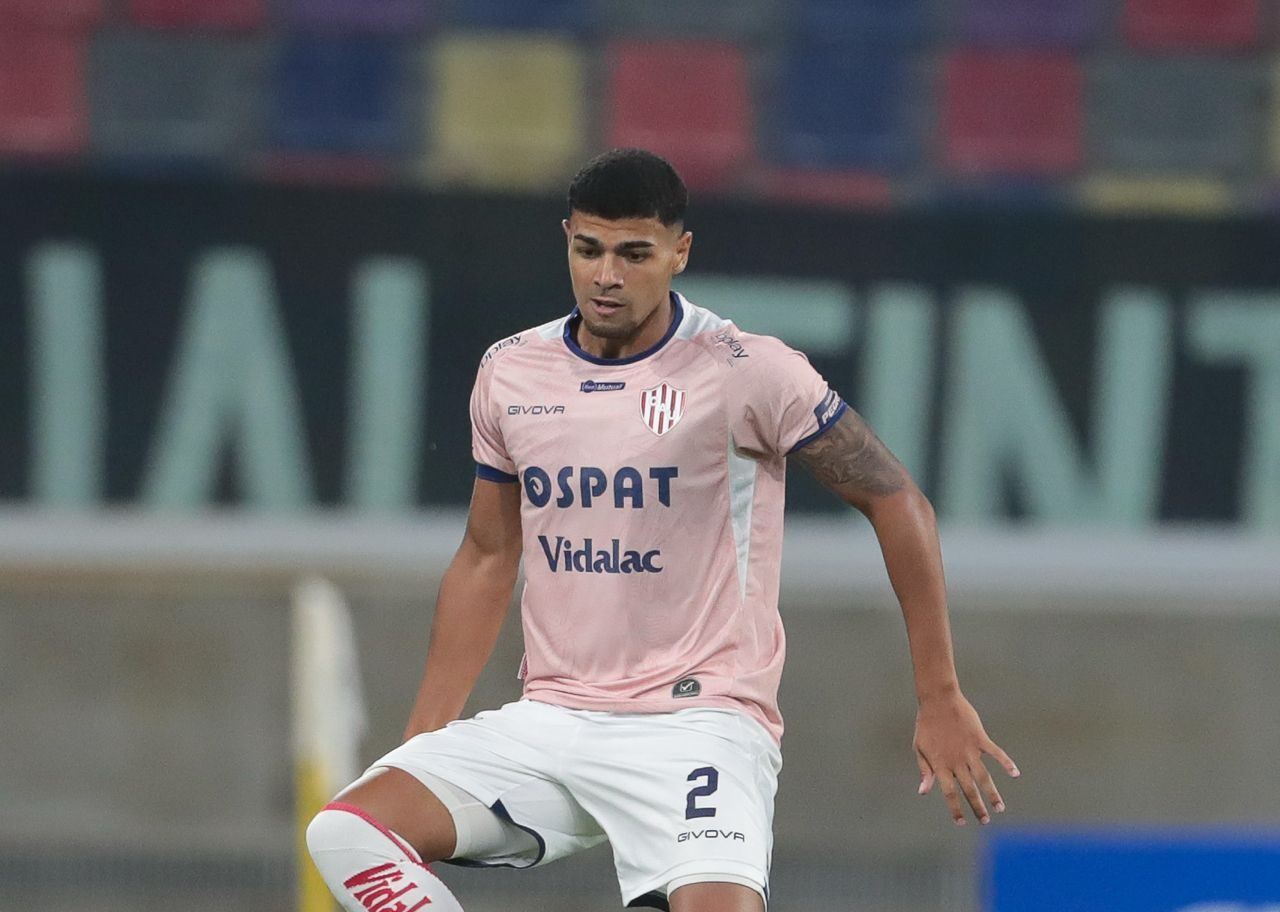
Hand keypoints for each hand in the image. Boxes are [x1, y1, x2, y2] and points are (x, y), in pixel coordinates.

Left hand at [913, 691, 1018, 825]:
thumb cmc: (926, 725)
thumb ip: (924, 770)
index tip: (962, 822)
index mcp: (940, 765)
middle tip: (986, 821)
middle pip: (969, 789)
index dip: (956, 809)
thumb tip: (923, 792)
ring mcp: (969, 750)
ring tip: (1000, 808)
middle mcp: (956, 761)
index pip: (949, 793)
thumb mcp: (919, 748)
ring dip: (992, 794)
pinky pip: (996, 753)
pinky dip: (1006, 763)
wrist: (938, 700)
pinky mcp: (980, 739)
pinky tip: (1015, 773)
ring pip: (984, 777)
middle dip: (978, 807)